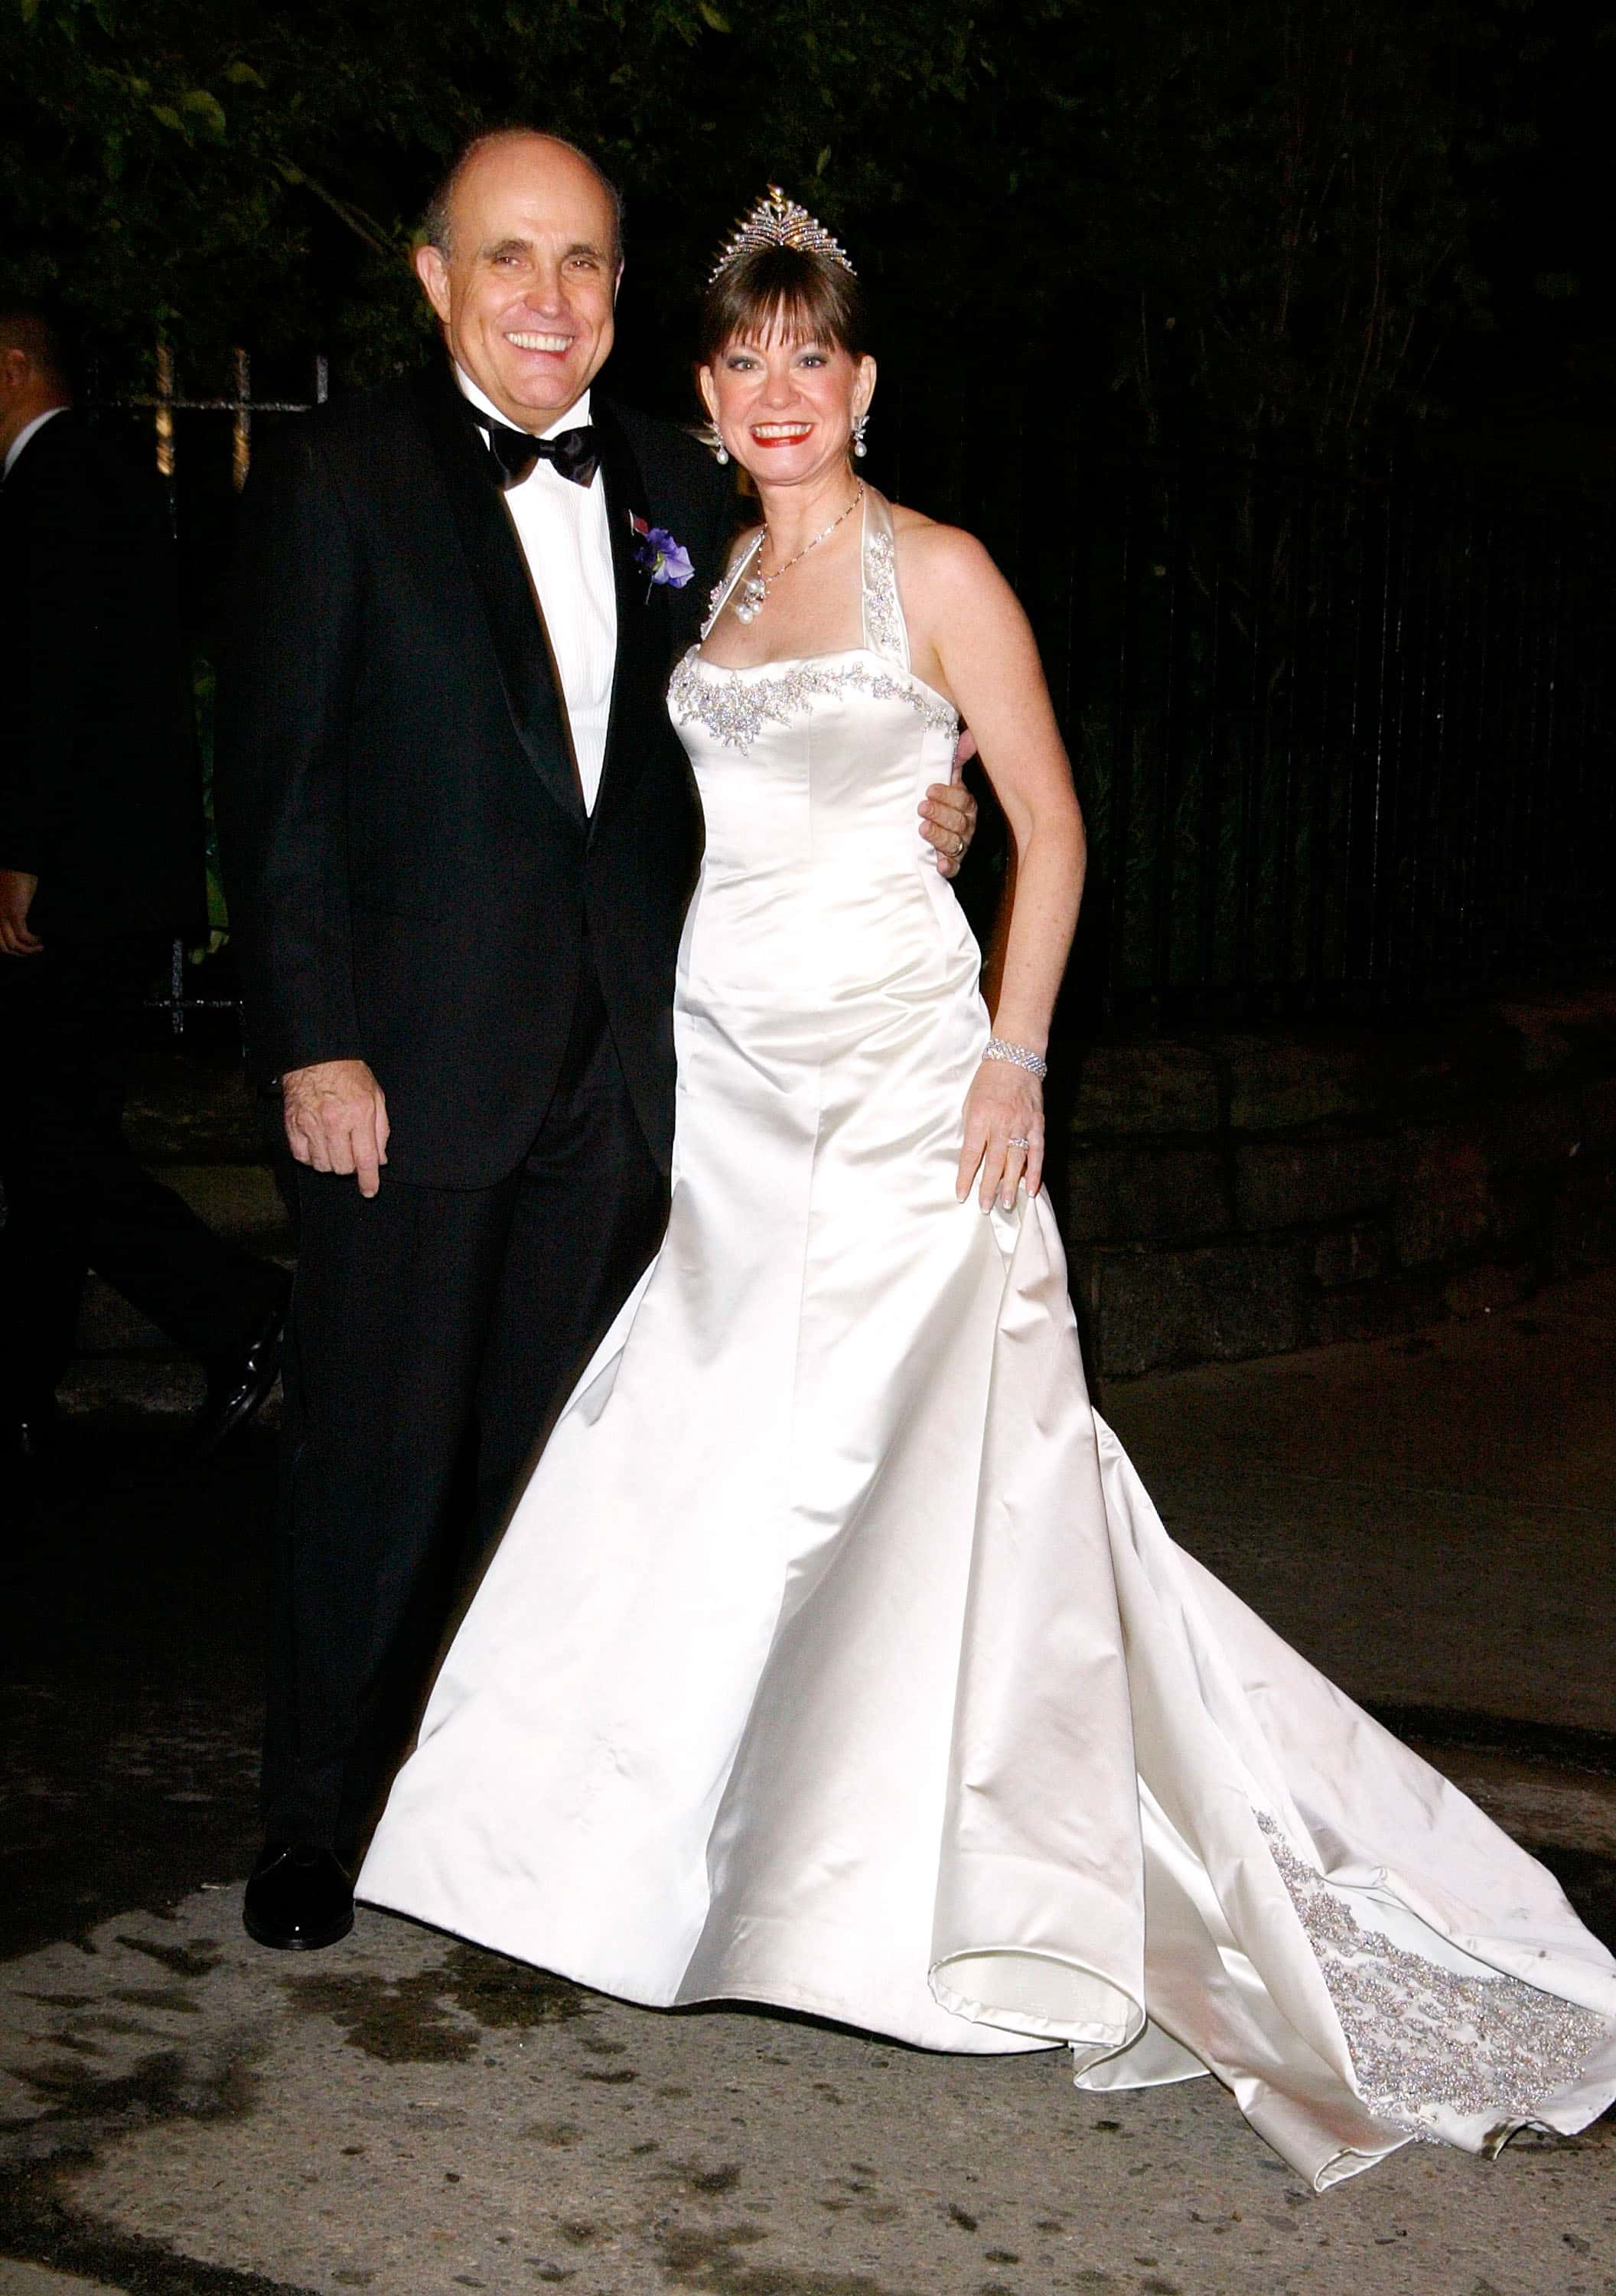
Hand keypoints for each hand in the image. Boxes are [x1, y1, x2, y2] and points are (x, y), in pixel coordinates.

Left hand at [0, 870, 41, 955]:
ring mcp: (2, 917)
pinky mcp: (14, 914)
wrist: (16, 868)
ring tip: (39, 948)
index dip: (10, 949)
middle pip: (2, 947)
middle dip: (18, 954)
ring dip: (28, 950)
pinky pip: (23, 935)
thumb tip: (20, 928)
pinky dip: (32, 940)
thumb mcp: (11, 902)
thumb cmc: (14, 880)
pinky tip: (39, 939)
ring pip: (13, 945)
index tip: (24, 949)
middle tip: (30, 953)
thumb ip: (12, 915)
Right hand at [282, 1059, 389, 1197]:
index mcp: (359, 1115)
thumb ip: (381, 1130)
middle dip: (351, 1167)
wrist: (315, 1057)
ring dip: (331, 1163)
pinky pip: (302, 1157)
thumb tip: (380, 1160)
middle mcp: (334, 1123)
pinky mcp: (293, 1126)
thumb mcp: (375, 1096)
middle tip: (351, 1152)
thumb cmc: (348, 1074)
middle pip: (343, 1167)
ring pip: (322, 1165)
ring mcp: (311, 1125)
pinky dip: (311, 1157)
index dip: (368, 1180)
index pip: (365, 1159)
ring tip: (335, 1147)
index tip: (369, 1191)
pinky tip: (318, 1145)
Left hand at [918, 750, 977, 878]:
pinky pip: (953, 867)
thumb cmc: (940, 801)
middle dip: (940, 814)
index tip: (929, 790)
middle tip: (922, 808)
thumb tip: (968, 736)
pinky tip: (939, 864)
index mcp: (966, 804)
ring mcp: (960, 845)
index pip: (961, 799)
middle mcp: (967, 825)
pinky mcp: (953, 863)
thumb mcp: (947, 780)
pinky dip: (947, 866)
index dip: (946, 795)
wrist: (929, 827)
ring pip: (954, 842)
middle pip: (958, 821)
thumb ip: (956, 760)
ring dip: (939, 836)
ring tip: (923, 829)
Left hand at [956, 1055, 1043, 1211]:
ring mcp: (1021, 1125)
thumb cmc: (987, 1082)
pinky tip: (1032, 1188)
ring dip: (1010, 1185)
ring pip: (1015, 1161)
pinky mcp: (1037, 1124)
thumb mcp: (969, 1103)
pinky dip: (1034, 1172)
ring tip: (1006, 1204)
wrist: (1015, 1059)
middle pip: (992, 1162)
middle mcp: (1000, 1123)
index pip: (970, 1154)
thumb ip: (970, 1130)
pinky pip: (1037, 1153)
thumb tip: (971, 1157)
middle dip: (988, 1188)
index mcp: (978, 1118)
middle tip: (985, 1207)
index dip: (965, 1177)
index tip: (961, 1195)